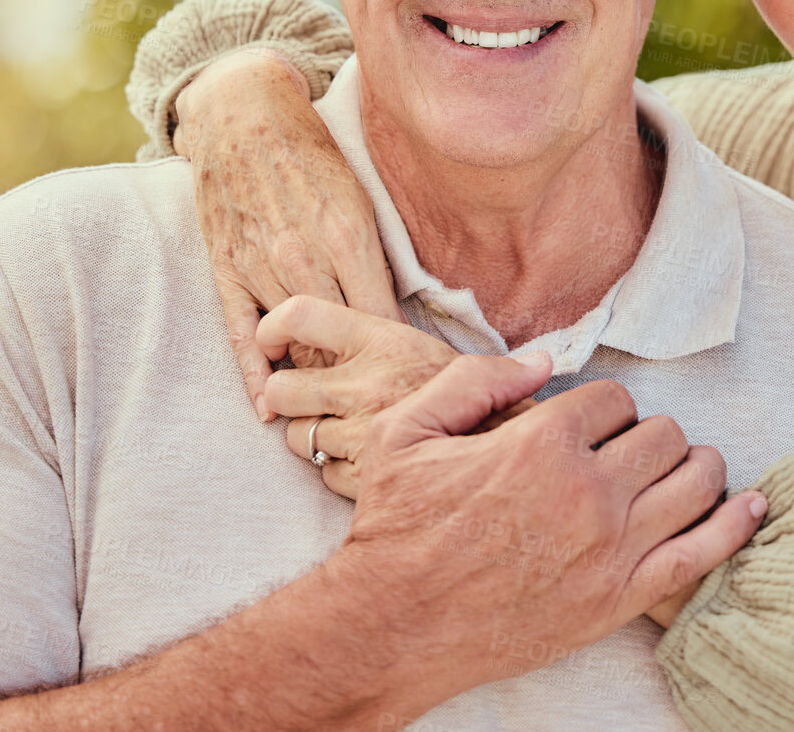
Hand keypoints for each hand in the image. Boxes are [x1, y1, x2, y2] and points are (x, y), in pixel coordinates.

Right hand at [174, 48, 403, 420]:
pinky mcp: (225, 269)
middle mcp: (305, 257)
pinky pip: (240, 335)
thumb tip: (396, 318)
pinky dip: (254, 375)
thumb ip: (376, 258)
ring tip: (336, 413)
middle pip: (337, 342)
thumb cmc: (313, 157)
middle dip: (358, 377)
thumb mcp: (362, 200)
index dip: (396, 357)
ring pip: (293, 344)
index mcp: (349, 238)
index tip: (410, 382)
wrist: (244, 117)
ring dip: (314, 380)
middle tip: (377, 409)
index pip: (380, 321)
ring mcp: (260, 265)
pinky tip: (268, 408)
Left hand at [258, 297, 532, 499]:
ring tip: (347, 434)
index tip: (273, 341)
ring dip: (312, 439)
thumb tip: (321, 332)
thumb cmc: (482, 397)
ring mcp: (362, 434)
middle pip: (280, 386)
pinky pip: (323, 475)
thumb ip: (378, 341)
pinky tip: (369, 463)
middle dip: (285, 397)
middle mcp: (366, 384)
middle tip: (310, 400)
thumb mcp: (433, 350)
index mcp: (383, 339)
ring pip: (295, 437)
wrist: (521, 448)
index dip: (272, 328)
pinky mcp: (366, 479)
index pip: (300, 315)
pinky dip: (338, 472)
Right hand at [345, 352, 766, 707]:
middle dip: (649, 435)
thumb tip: (542, 358)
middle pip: (664, 434)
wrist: (394, 626)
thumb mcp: (408, 432)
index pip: (614, 399)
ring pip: (695, 481)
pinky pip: (703, 552)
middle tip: (627, 453)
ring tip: (680, 470)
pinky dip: (736, 524)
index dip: (603, 409)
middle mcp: (588, 490)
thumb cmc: (397, 529)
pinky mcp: (621, 597)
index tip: (588, 427)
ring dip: (695, 467)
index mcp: (542, 442)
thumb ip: (477, 380)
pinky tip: (754, 506)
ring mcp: (611, 547)